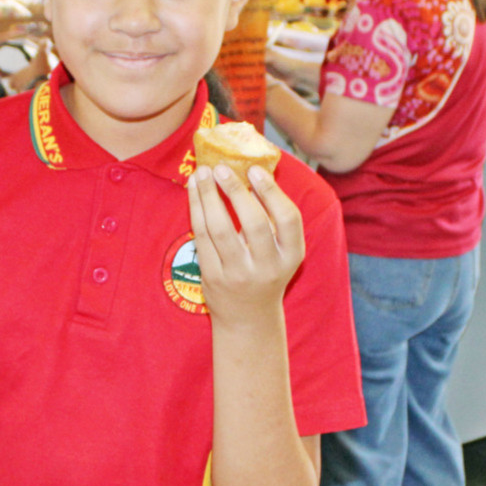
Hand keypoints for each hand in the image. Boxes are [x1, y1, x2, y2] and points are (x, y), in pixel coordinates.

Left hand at [188, 165, 305, 328]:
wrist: (248, 318)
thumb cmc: (266, 272)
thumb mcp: (281, 252)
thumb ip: (273, 219)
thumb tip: (251, 169)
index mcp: (291, 256)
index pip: (288, 219)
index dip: (272, 192)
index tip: (254, 170)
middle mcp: (268, 267)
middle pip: (254, 223)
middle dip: (236, 192)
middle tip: (222, 167)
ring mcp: (238, 274)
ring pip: (221, 229)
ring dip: (209, 196)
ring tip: (203, 173)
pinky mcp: (213, 277)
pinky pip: (202, 238)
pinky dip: (196, 210)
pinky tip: (194, 190)